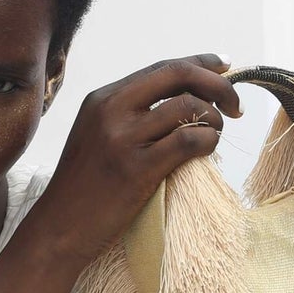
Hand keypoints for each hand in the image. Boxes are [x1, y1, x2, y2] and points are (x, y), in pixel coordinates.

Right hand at [32, 54, 242, 269]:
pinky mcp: (137, 169)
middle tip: (235, 105)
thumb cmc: (84, 188)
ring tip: (215, 135)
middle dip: (217, 83)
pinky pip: (189, 140)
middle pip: (178, 75)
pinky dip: (208, 141)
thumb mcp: (97, 136)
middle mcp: (111, 110)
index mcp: (102, 98)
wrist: (58, 229)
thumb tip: (184, 98)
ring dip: (215, 119)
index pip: (162, 67)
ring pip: (189, 106)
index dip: (200, 63)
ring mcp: (123, 138)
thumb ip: (130, 114)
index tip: (225, 67)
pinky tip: (207, 150)